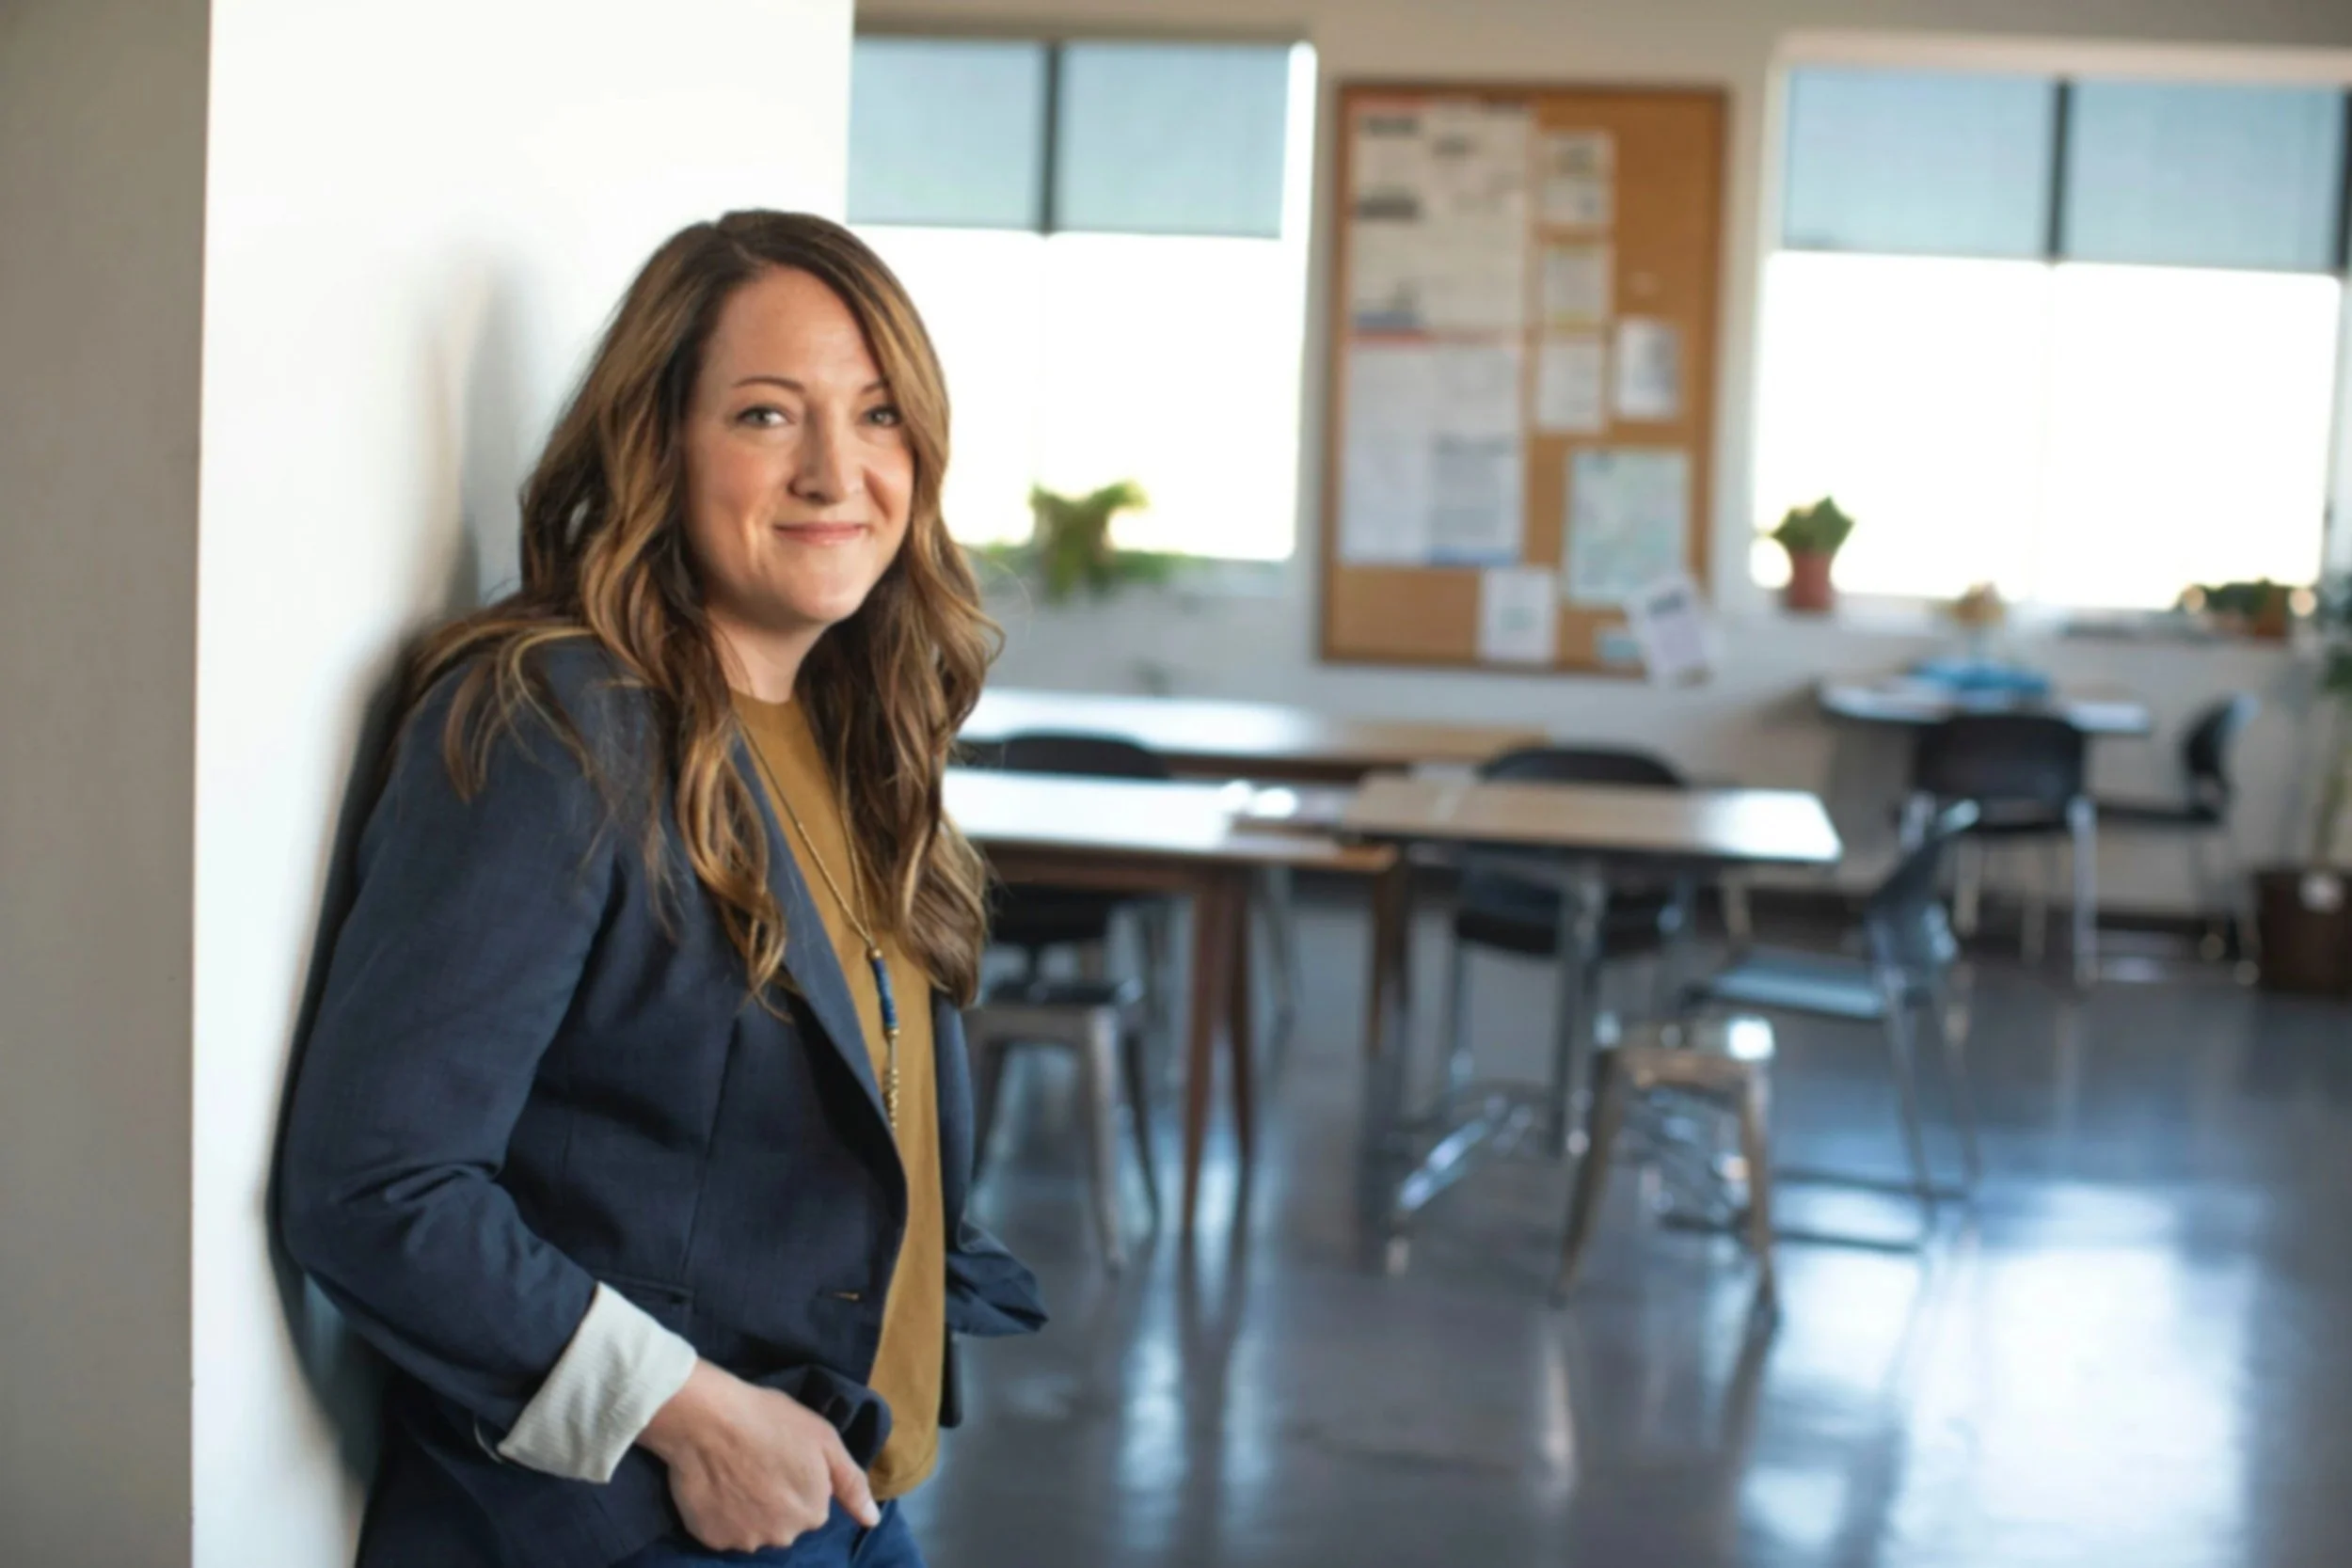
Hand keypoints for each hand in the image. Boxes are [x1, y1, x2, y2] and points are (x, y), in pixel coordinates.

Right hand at [639, 1362, 879, 1551]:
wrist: (708, 1419)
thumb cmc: (771, 1420)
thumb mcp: (825, 1440)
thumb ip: (851, 1485)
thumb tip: (872, 1521)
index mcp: (813, 1513)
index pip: (813, 1504)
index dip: (799, 1479)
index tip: (782, 1455)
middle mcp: (783, 1537)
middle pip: (784, 1521)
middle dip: (776, 1500)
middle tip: (758, 1464)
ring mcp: (744, 1540)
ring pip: (753, 1528)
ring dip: (748, 1509)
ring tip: (735, 1473)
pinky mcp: (710, 1539)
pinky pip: (722, 1530)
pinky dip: (720, 1514)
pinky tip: (716, 1486)